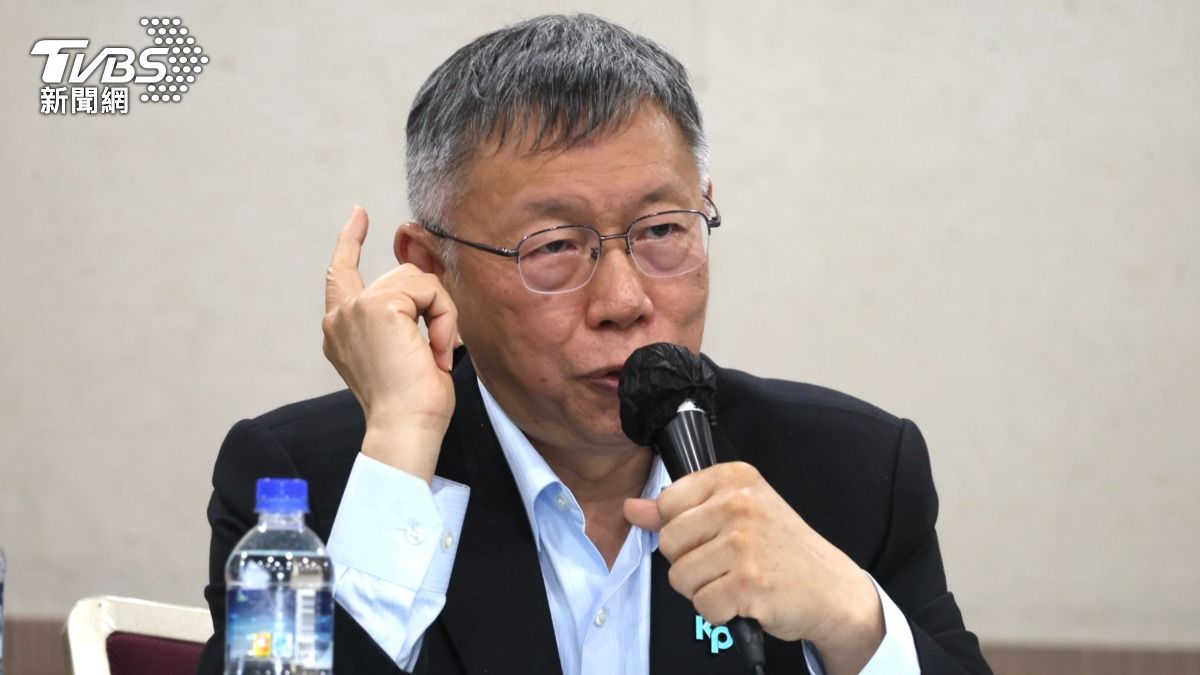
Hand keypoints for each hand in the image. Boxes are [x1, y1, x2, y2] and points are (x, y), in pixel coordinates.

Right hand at [322, 206, 459, 481]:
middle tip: (441, 348)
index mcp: (340, 330)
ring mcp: (355, 308)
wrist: (404, 428)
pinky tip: (437, 351)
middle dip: (432, 304)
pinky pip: (428, 290)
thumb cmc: (412, 405)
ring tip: (438, 353)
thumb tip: (425, 286)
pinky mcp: (377, 306)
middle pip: (399, 277)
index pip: (341, 273)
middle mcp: (339, 317)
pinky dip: (445, 318)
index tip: (358, 214)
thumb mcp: (402, 352)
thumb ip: (402, 317)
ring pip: (416, 280)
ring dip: (441, 315)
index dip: (350, 241)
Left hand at [623, 461, 883, 673]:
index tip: (716, 536)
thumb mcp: (734, 516)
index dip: (684, 530)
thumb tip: (631, 509)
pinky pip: (703, 604)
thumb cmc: (780, 551)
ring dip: (705, 590)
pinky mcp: (748, 582)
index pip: (668, 503)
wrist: (831, 590)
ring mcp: (744, 542)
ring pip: (680, 577)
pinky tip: (747, 599)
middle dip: (691, 563)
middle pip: (668, 542)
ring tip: (739, 581)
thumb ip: (679, 512)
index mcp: (734, 478)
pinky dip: (721, 611)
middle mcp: (739, 503)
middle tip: (730, 564)